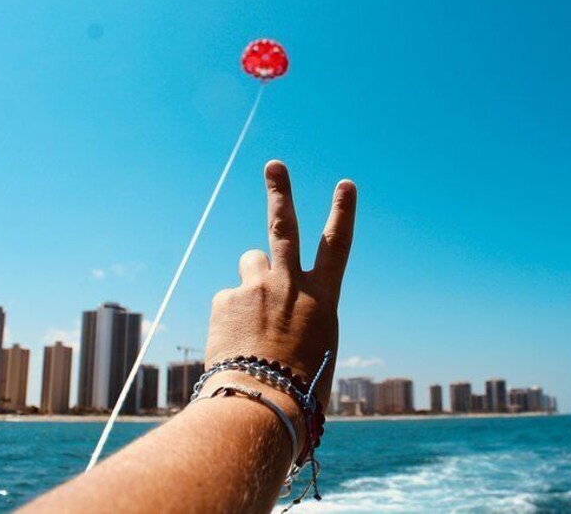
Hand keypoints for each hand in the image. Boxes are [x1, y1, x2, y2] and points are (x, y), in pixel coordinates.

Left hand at [205, 160, 356, 408]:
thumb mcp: (315, 356)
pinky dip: (229, 316)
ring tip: (250, 315)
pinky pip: (226, 300)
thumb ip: (301, 326)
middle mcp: (289, 284)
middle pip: (283, 225)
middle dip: (281, 192)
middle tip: (274, 166)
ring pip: (250, 263)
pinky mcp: (224, 299)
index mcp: (322, 299)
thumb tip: (282, 325)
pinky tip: (232, 342)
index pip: (337, 246)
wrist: (263, 404)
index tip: (345, 184)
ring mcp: (255, 287)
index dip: (342, 212)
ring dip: (251, 278)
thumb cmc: (300, 392)